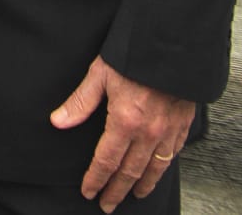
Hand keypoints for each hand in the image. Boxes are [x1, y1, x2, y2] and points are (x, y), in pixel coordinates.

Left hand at [51, 56, 194, 210]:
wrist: (172, 44)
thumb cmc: (134, 54)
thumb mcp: (100, 74)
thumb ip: (80, 102)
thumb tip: (58, 121)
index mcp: (124, 121)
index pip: (106, 161)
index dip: (96, 179)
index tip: (89, 192)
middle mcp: (148, 133)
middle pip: (129, 172)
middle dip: (116, 191)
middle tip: (108, 204)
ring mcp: (168, 131)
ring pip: (154, 170)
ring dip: (141, 186)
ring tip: (133, 195)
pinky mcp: (183, 125)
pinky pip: (173, 156)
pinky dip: (163, 169)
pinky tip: (157, 172)